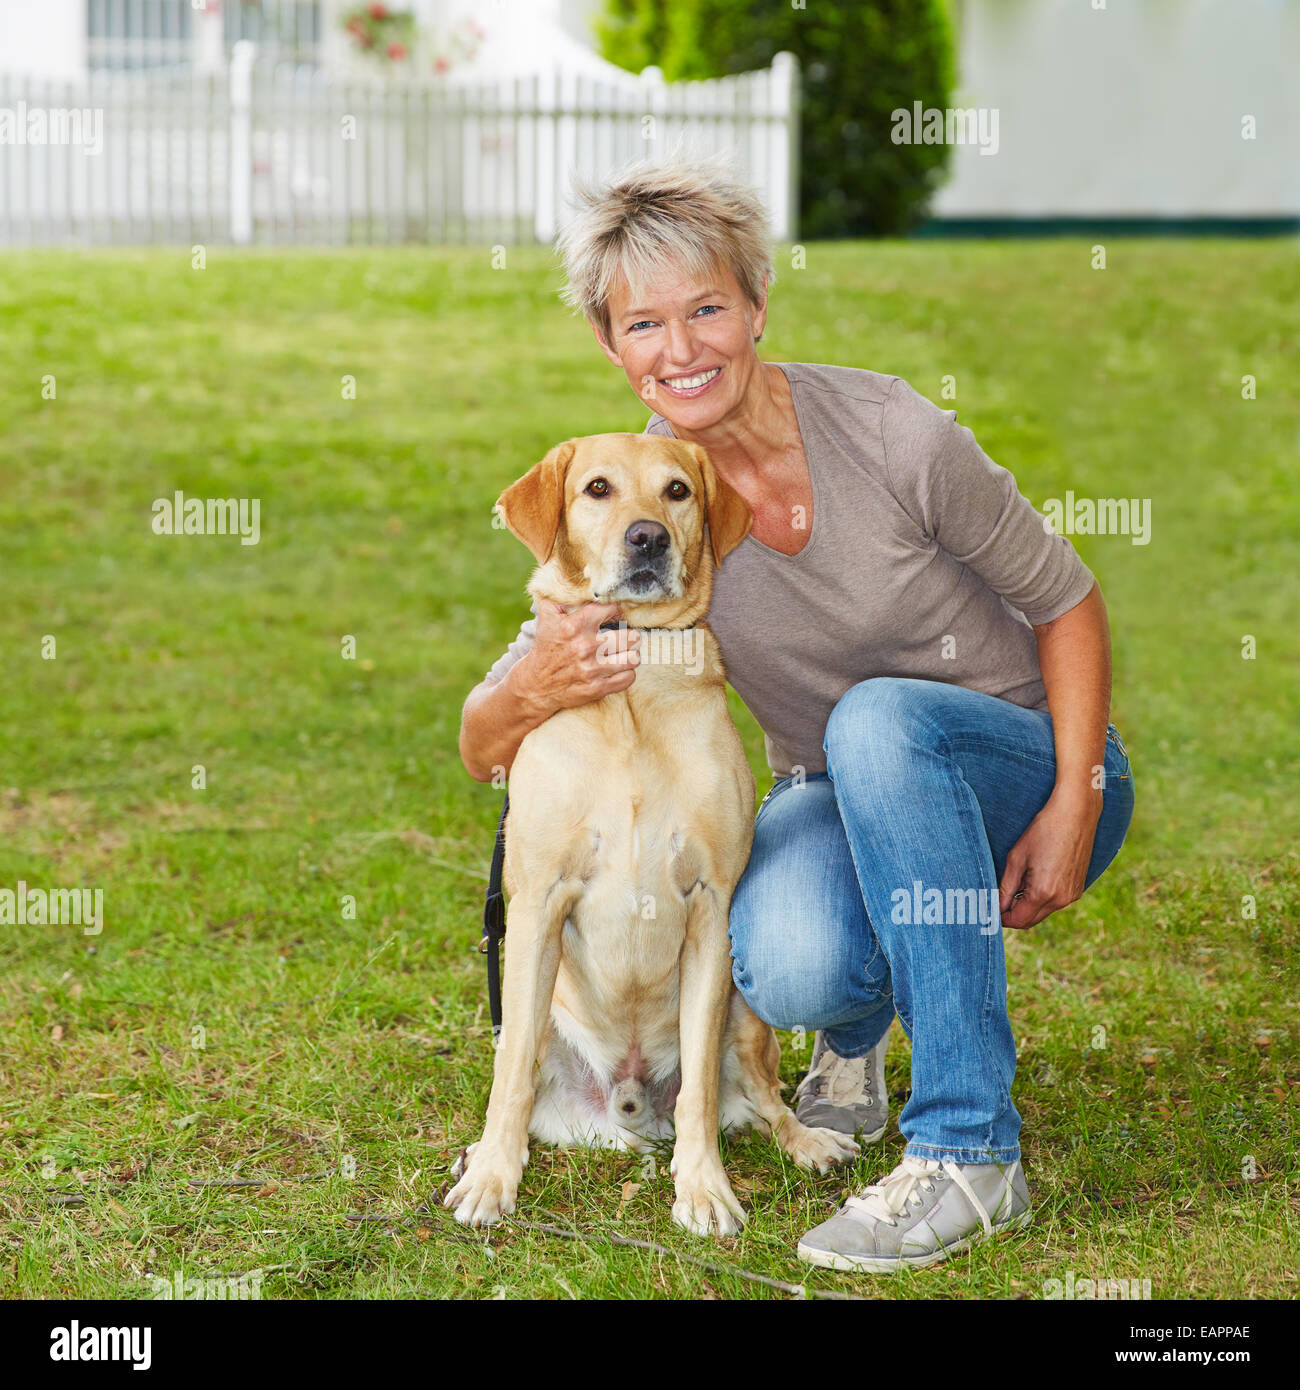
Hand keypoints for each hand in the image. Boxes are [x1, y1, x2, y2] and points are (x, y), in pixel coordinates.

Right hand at [516, 600, 640, 717]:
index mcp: (575, 625)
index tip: (616, 615)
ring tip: (628, 653)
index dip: (617, 610)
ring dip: (632, 655)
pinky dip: (628, 674)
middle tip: (629, 637)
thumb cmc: (545, 647)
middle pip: (630, 636)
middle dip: (631, 636)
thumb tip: (577, 583)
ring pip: (632, 658)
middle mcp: (585, 646)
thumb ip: (561, 597)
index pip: (611, 609)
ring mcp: (592, 669)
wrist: (535, 685)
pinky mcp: (596, 688)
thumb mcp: (547, 617)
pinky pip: (628, 678)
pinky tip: (621, 669)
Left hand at [998, 788, 1102, 928]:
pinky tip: (1036, 876)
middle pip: (1031, 920)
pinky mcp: (1078, 888)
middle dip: (1014, 914)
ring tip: (1019, 881)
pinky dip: (1042, 897)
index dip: (1002, 918)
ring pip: (1043, 911)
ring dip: (1028, 904)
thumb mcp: (1016, 858)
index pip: (1019, 920)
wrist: (1075, 814)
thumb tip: (997, 907)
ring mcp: (1072, 895)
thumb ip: (1005, 887)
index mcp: (1044, 892)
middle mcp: (1061, 899)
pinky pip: (1055, 902)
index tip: (991, 910)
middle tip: (1000, 898)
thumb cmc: (1043, 831)